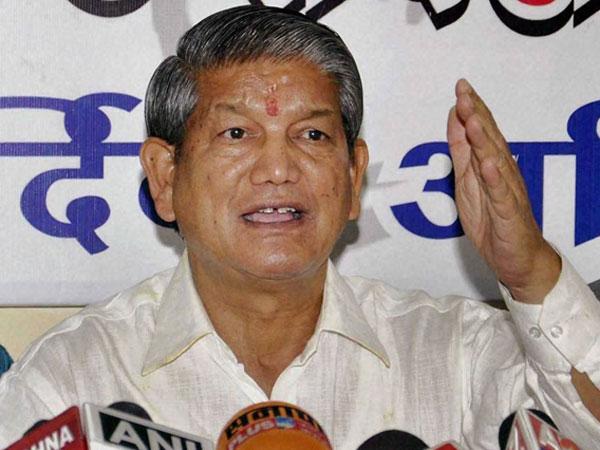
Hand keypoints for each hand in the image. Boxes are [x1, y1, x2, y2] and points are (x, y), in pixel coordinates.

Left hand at [447, 79, 560, 302]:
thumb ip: (462, 151)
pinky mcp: (508, 215)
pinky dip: (495, 179)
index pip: (482, 131)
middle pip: (489, 140)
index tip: (461, 87)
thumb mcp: (467, 181)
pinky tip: (488, 164)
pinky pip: (501, 196)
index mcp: (491, 165)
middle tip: (464, 92)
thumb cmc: (493, 220)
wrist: (517, 258)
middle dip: (476, 115)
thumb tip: (455, 120)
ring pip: (495, 162)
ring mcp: (507, 193)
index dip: (472, 109)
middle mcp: (502, 174)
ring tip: (473, 119)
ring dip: (484, 140)